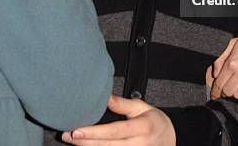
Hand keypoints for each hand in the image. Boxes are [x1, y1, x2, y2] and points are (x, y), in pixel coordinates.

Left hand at [61, 95, 175, 145]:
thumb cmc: (155, 122)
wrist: (171, 140)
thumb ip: (123, 104)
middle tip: (67, 136)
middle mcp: (139, 145)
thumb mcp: (142, 108)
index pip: (115, 131)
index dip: (95, 133)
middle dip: (85, 142)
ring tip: (72, 141)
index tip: (77, 130)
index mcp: (142, 127)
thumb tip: (104, 96)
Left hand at [207, 25, 237, 100]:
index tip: (214, 95)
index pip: (219, 83)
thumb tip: (215, 74)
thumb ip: (220, 58)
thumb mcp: (233, 43)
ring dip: (235, 95)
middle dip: (223, 93)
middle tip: (224, 92)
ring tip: (235, 90)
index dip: (214, 91)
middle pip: (228, 92)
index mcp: (232, 62)